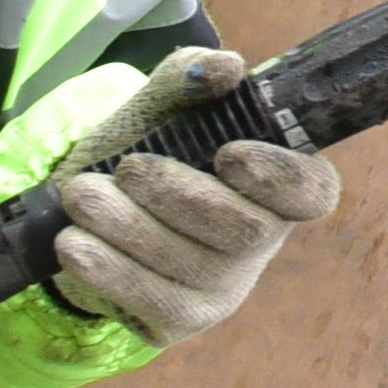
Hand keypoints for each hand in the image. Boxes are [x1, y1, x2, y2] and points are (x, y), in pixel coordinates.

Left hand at [51, 57, 342, 345]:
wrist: (88, 208)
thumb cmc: (145, 150)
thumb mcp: (160, 107)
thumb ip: (189, 77)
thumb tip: (225, 67)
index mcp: (277, 184)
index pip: (312, 191)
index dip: (279, 177)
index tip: (227, 154)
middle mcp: (263, 241)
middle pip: (243, 231)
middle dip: (179, 196)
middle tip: (127, 169)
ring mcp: (225, 288)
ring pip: (190, 266)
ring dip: (128, 227)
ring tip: (82, 196)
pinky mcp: (180, 319)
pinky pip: (150, 300)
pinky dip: (108, 269)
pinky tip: (74, 244)